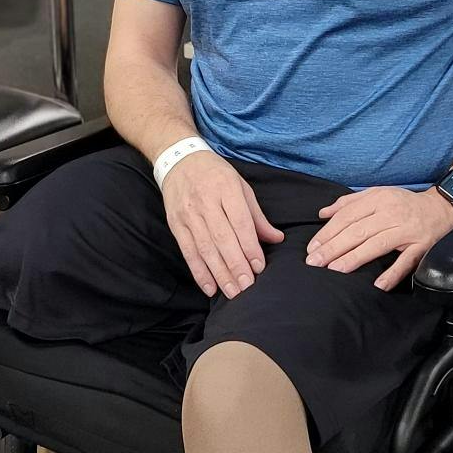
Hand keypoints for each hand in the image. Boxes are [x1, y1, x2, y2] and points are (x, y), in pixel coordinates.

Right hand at [161, 151, 283, 298]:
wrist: (179, 160)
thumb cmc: (215, 174)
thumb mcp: (240, 186)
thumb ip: (257, 215)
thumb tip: (276, 238)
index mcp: (226, 189)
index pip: (240, 223)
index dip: (250, 247)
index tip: (259, 267)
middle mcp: (206, 202)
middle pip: (222, 239)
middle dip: (236, 266)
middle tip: (248, 287)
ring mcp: (188, 214)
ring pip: (205, 248)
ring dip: (219, 273)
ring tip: (233, 292)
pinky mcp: (176, 225)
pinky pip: (188, 252)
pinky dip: (199, 272)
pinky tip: (210, 288)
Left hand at [308, 187, 452, 291]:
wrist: (443, 208)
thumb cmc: (404, 203)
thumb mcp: (377, 194)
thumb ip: (349, 203)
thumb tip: (323, 214)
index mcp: (377, 200)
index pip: (347, 217)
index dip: (328, 233)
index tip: (313, 248)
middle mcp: (391, 213)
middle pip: (357, 231)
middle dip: (334, 248)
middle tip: (315, 262)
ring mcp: (406, 231)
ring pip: (376, 245)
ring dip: (354, 258)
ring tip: (335, 270)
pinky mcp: (421, 246)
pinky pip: (405, 262)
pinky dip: (392, 274)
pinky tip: (377, 285)